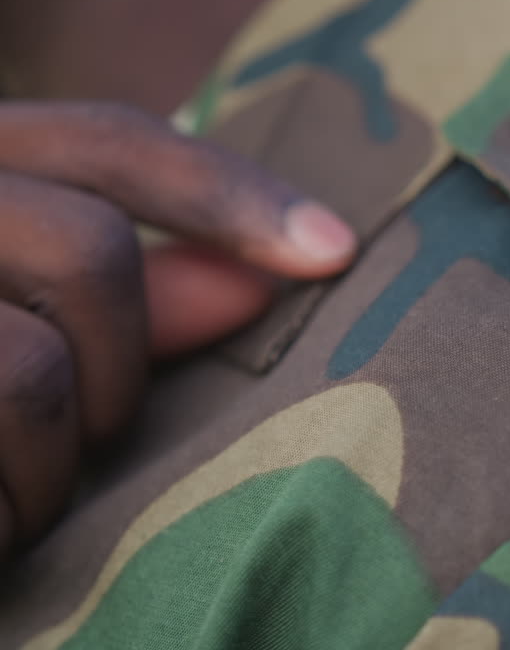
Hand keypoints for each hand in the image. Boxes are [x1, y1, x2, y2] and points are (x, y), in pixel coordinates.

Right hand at [0, 102, 355, 559]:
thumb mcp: (4, 318)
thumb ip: (119, 296)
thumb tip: (256, 281)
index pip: (104, 140)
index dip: (229, 194)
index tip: (334, 250)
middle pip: (87, 247)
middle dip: (126, 363)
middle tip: (94, 430)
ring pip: (31, 366)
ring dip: (50, 461)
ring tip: (11, 496)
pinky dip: (0, 510)